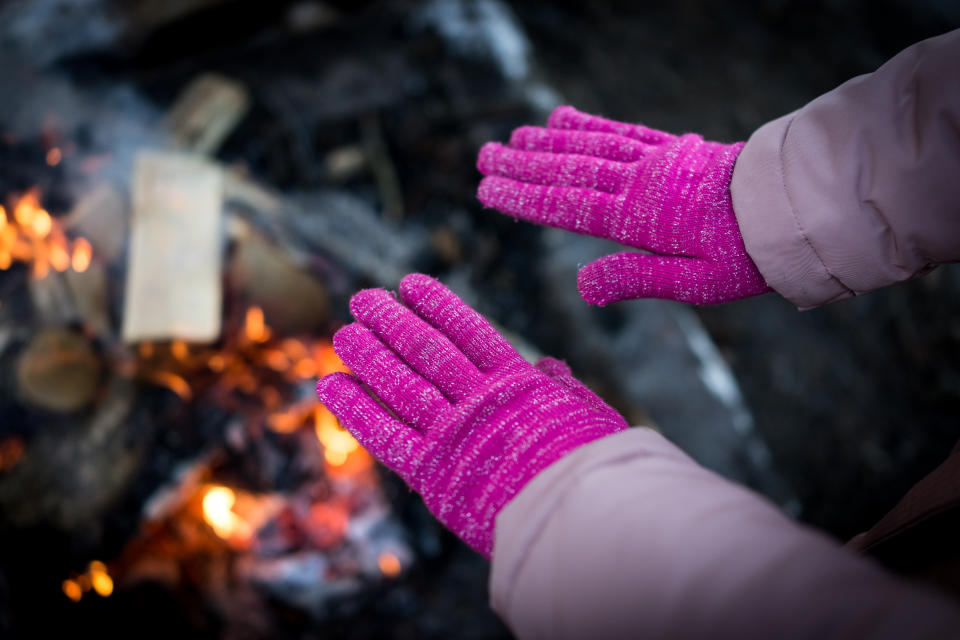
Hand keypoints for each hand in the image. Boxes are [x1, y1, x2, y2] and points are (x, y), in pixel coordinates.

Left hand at [316, 273, 627, 557]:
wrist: (588, 515)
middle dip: (390, 321)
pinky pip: (385, 435)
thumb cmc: (600, 470)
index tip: (410, 284)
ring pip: (401, 383)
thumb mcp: (591, 418)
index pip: (469, 331)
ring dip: (368, 355)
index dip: (437, 305)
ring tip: (343, 332)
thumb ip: (565, 389)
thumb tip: (548, 364)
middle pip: (426, 350)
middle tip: (362, 299)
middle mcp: (480, 400)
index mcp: (519, 384)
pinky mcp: (433, 470)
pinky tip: (331, 385)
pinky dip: (356, 409)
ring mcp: (454, 432)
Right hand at [477, 106, 771, 304]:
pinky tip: (563, 117)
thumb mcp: (694, 283)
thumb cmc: (745, 255)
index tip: (486, 190)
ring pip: (588, 147)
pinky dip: (588, 124)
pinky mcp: (669, 151)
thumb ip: (635, 279)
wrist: (794, 208)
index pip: (566, 206)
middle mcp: (638, 182)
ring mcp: (653, 162)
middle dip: (521, 165)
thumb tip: (582, 287)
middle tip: (482, 157)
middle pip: (567, 170)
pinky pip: (620, 132)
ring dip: (545, 142)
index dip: (523, 198)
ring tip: (510, 138)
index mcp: (637, 218)